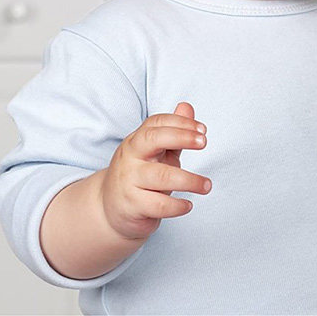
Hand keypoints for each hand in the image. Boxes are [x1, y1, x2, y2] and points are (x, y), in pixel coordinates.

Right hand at [101, 102, 210, 240]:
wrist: (109, 210)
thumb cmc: (141, 175)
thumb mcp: (157, 152)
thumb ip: (174, 132)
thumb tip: (187, 106)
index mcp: (137, 140)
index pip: (157, 122)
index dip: (181, 122)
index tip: (203, 130)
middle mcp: (130, 157)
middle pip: (153, 139)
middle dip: (182, 137)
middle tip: (204, 143)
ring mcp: (129, 181)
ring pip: (161, 176)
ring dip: (189, 180)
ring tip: (207, 185)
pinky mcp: (131, 206)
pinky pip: (158, 205)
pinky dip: (177, 206)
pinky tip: (188, 205)